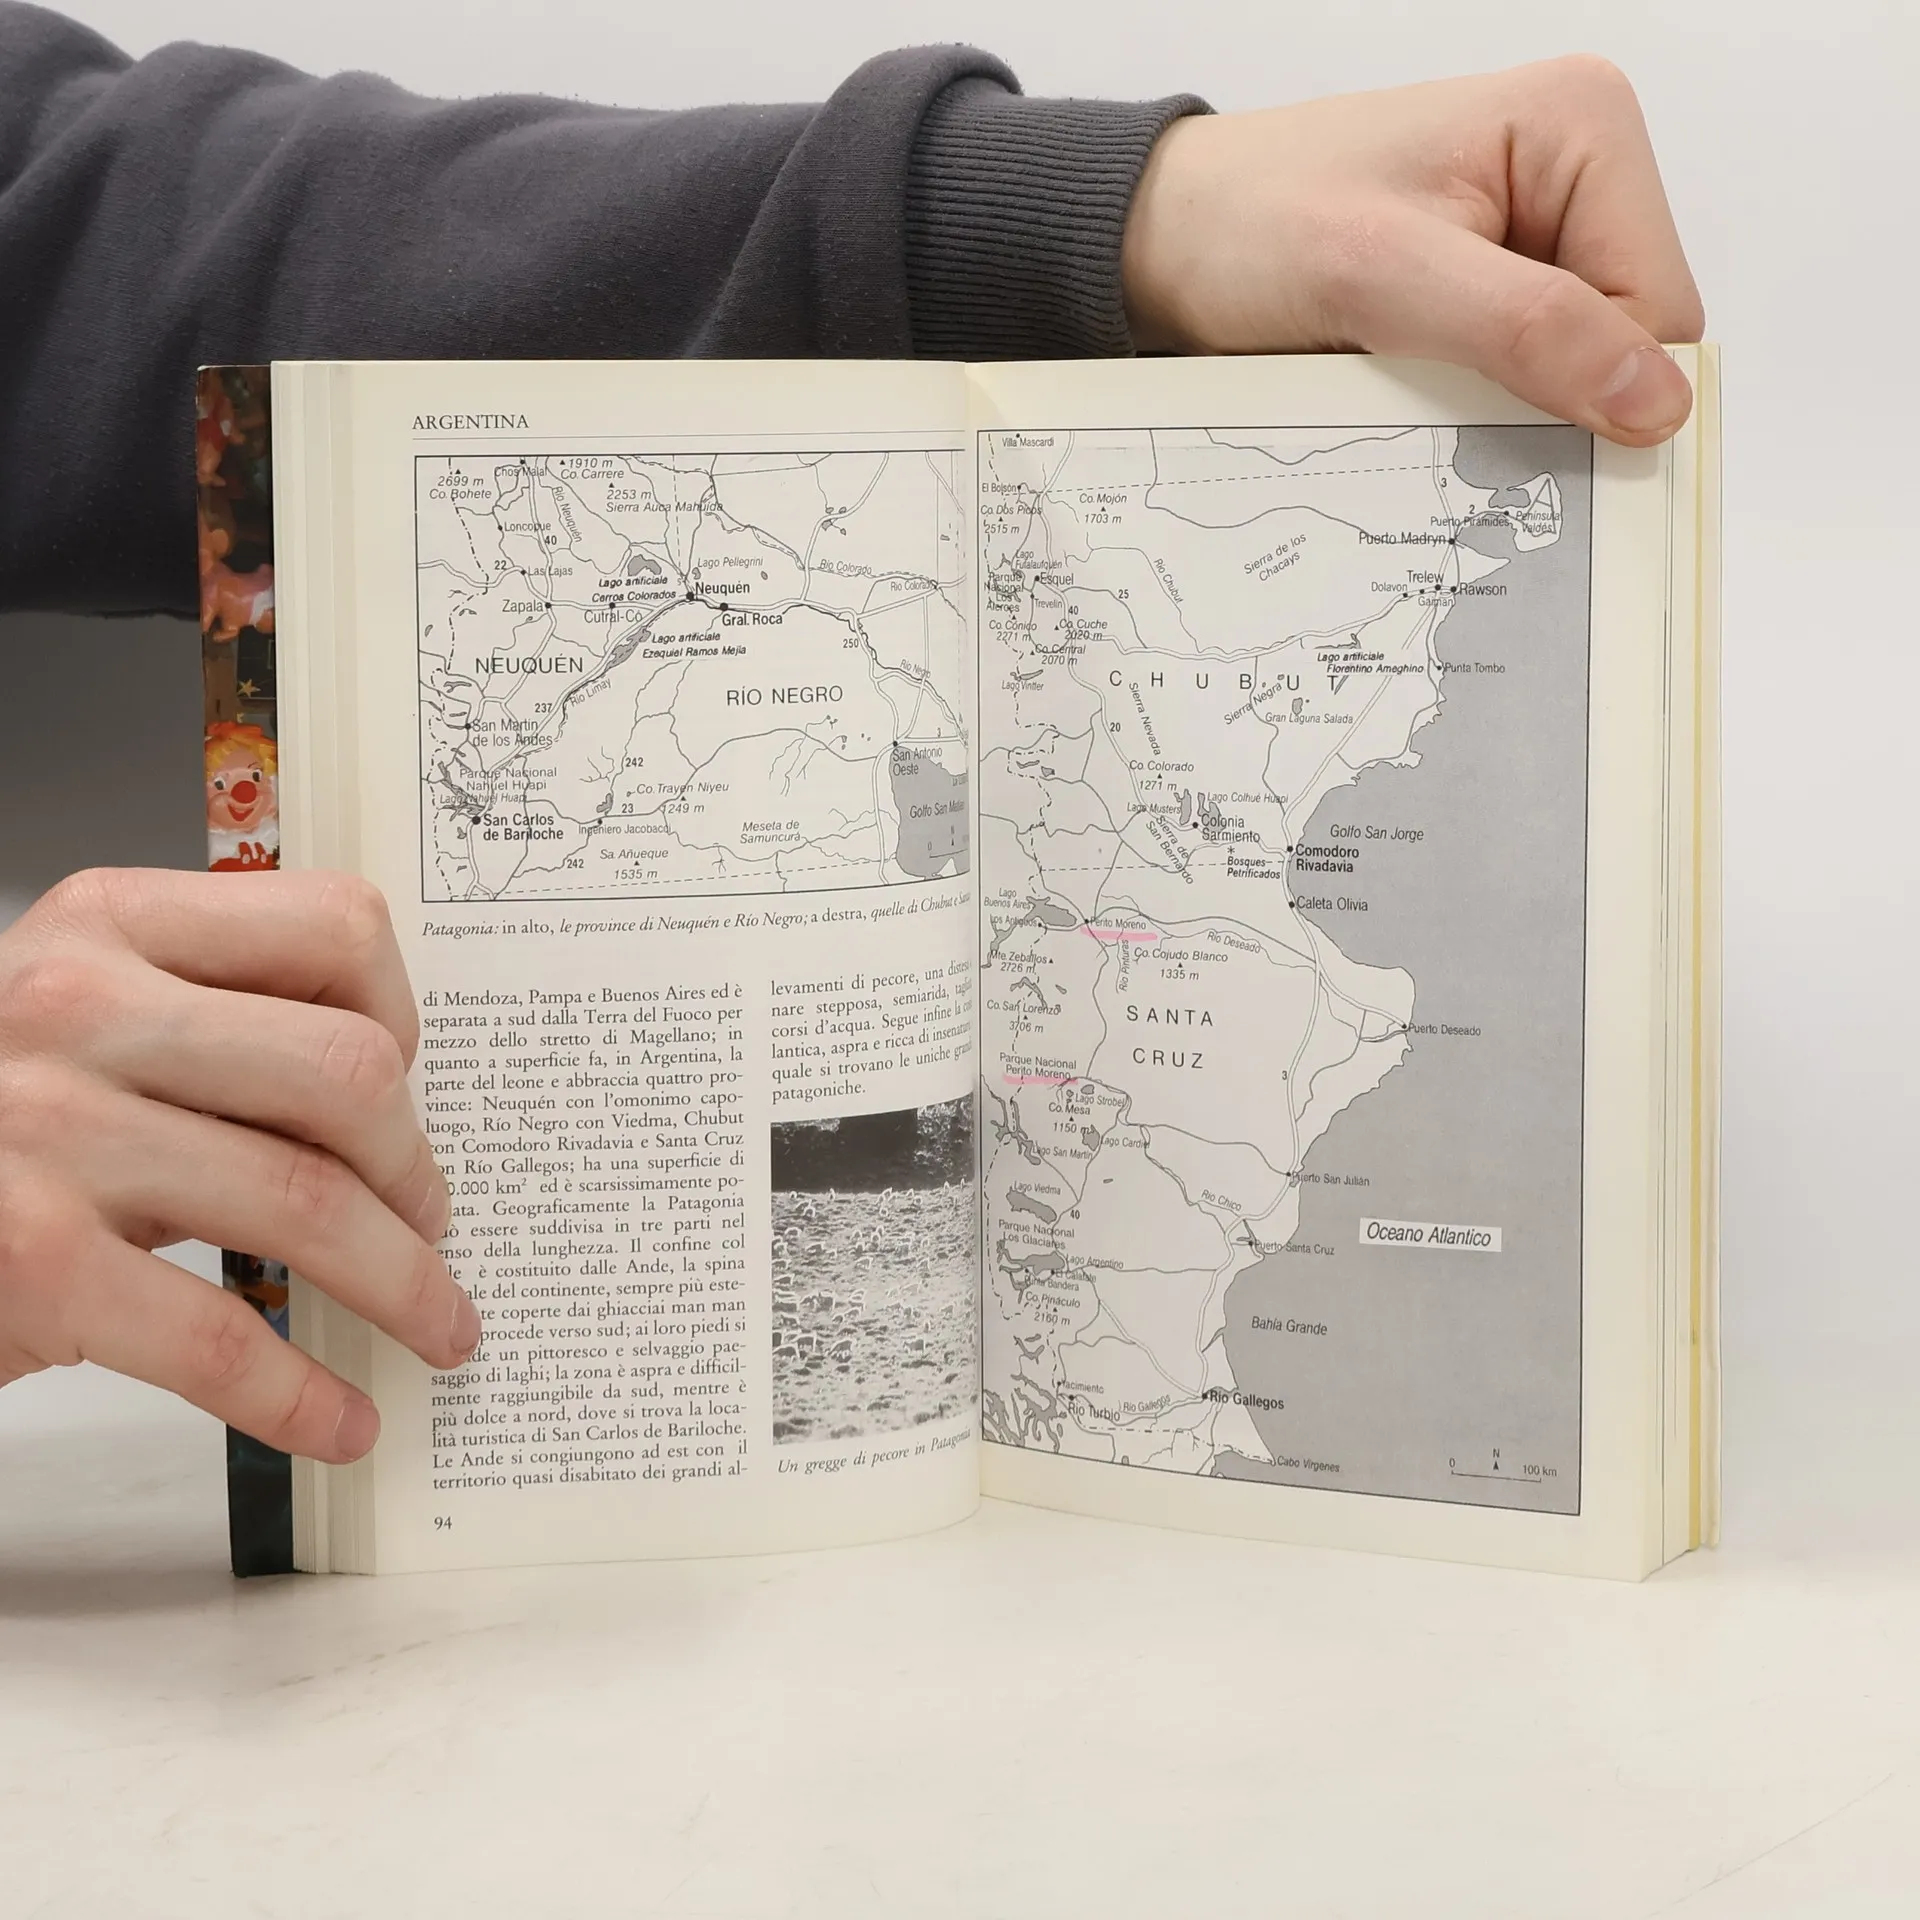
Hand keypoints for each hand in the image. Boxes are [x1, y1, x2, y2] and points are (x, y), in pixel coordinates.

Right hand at [0, 869, 472, 1460]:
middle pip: (346, 1071)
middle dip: (415, 1166)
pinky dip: (300, 1393)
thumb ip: (216, 1024)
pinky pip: (218, 1335)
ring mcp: (48, 1131)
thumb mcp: (85, 1020)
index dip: (403, 1018)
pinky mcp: (30, 1261)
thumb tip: (391, 1116)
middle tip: (430, 1221)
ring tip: (434, 1322)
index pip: (338, 930)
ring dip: (402, 1283)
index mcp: (111, 923)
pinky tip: (344, 1419)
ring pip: (306, 1200)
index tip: (409, 1088)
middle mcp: (77, 1008)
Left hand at [1122, 56, 1704, 445]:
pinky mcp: (1489, 290)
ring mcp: (1533, 235)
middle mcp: (1574, 172)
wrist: (1164, 240)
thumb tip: (1655, 397)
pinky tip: (1413, 398)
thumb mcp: (1386, 276)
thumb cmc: (1252, 223)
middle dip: (1552, 398)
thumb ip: (1527, 328)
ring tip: (1415, 392)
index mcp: (1583, 128)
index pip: (1662, 306)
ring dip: (1507, 410)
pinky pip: (1520, 377)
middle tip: (1446, 411)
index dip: (1602, 386)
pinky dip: (1475, 410)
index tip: (1517, 431)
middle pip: (1628, 342)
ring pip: (1576, 372)